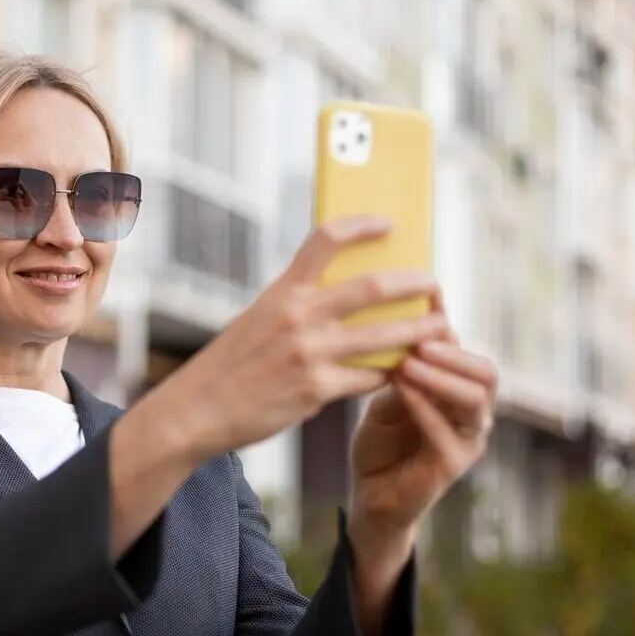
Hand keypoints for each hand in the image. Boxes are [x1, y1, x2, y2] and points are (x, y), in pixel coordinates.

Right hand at [156, 215, 449, 460]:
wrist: (195, 411)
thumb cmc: (229, 367)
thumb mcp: (257, 322)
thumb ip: (298, 307)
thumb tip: (348, 298)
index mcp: (281, 292)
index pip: (326, 239)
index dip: (363, 225)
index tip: (389, 224)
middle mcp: (297, 316)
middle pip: (373, 287)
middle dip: (413, 283)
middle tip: (433, 285)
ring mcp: (309, 353)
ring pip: (385, 335)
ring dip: (419, 332)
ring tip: (439, 329)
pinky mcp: (316, 390)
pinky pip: (369, 376)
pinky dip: (389, 373)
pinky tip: (400, 372)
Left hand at [349, 296, 497, 535]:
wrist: (369, 495)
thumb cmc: (379, 443)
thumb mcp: (388, 395)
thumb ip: (402, 364)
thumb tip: (402, 316)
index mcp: (460, 393)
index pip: (468, 352)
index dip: (448, 326)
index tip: (424, 300)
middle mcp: (473, 415)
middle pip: (486, 373)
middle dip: (455, 353)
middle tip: (421, 337)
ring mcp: (468, 441)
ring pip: (474, 401)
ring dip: (441, 377)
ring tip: (409, 361)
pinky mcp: (452, 466)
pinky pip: (447, 432)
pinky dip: (424, 407)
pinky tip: (400, 389)